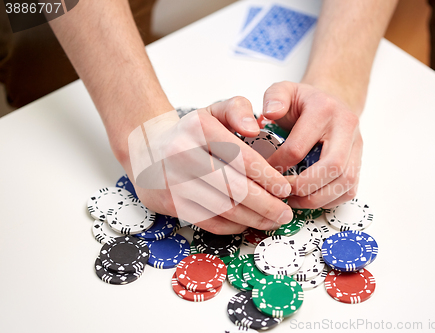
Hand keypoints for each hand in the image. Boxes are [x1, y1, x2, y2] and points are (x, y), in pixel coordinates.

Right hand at [116, 97, 292, 233]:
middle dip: (267, 205)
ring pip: (224, 209)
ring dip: (254, 219)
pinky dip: (234, 226)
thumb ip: (238, 110)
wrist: (147, 149)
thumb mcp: (214, 111)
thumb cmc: (190, 133)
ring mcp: (173, 181)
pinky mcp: (170, 203)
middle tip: (285, 212)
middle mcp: (182, 154)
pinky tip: (248, 223)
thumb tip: (255, 127)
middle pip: (235, 189)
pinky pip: (209, 222)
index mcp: (199, 128)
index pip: (242, 157)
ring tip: (274, 220)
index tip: (285, 188)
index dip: (268, 177)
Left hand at [263, 81, 362, 208]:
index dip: (278, 165)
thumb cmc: (304, 102)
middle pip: (332, 167)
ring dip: (317, 198)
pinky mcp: (359, 161)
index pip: (299, 147)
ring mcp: (356, 145)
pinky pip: (350, 189)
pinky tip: (310, 198)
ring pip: (345, 182)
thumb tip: (270, 113)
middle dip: (303, 187)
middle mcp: (346, 127)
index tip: (265, 171)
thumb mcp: (284, 91)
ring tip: (294, 199)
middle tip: (283, 192)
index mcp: (324, 109)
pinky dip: (329, 200)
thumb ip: (274, 97)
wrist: (330, 101)